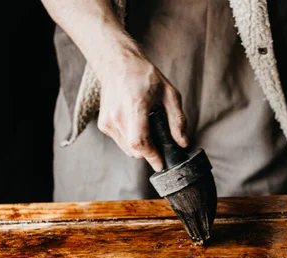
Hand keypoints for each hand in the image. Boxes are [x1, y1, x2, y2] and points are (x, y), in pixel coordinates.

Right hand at [97, 49, 187, 171]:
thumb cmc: (145, 76)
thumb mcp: (169, 93)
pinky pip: (120, 142)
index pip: (139, 142)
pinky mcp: (103, 124)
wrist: (117, 63)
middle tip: (160, 141)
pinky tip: (136, 123)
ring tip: (148, 127)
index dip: (151, 156)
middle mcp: (118, 115)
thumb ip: (177, 120)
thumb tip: (182, 143)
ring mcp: (108, 121)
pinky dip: (131, 140)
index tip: (161, 164)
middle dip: (149, 152)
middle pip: (134, 150)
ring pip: (127, 149)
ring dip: (140, 147)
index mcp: (135, 106)